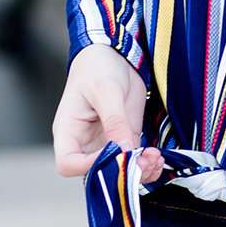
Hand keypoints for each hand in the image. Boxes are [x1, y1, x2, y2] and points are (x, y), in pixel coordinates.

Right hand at [52, 45, 164, 183]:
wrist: (114, 53)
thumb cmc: (97, 67)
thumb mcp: (106, 91)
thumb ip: (115, 121)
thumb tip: (124, 150)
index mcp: (69, 131)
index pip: (68, 163)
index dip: (88, 166)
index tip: (114, 154)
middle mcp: (85, 143)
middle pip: (96, 173)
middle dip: (121, 173)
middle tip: (144, 161)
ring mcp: (106, 143)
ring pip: (118, 172)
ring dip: (139, 172)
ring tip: (155, 159)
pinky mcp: (125, 139)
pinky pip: (133, 161)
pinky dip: (147, 164)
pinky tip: (157, 157)